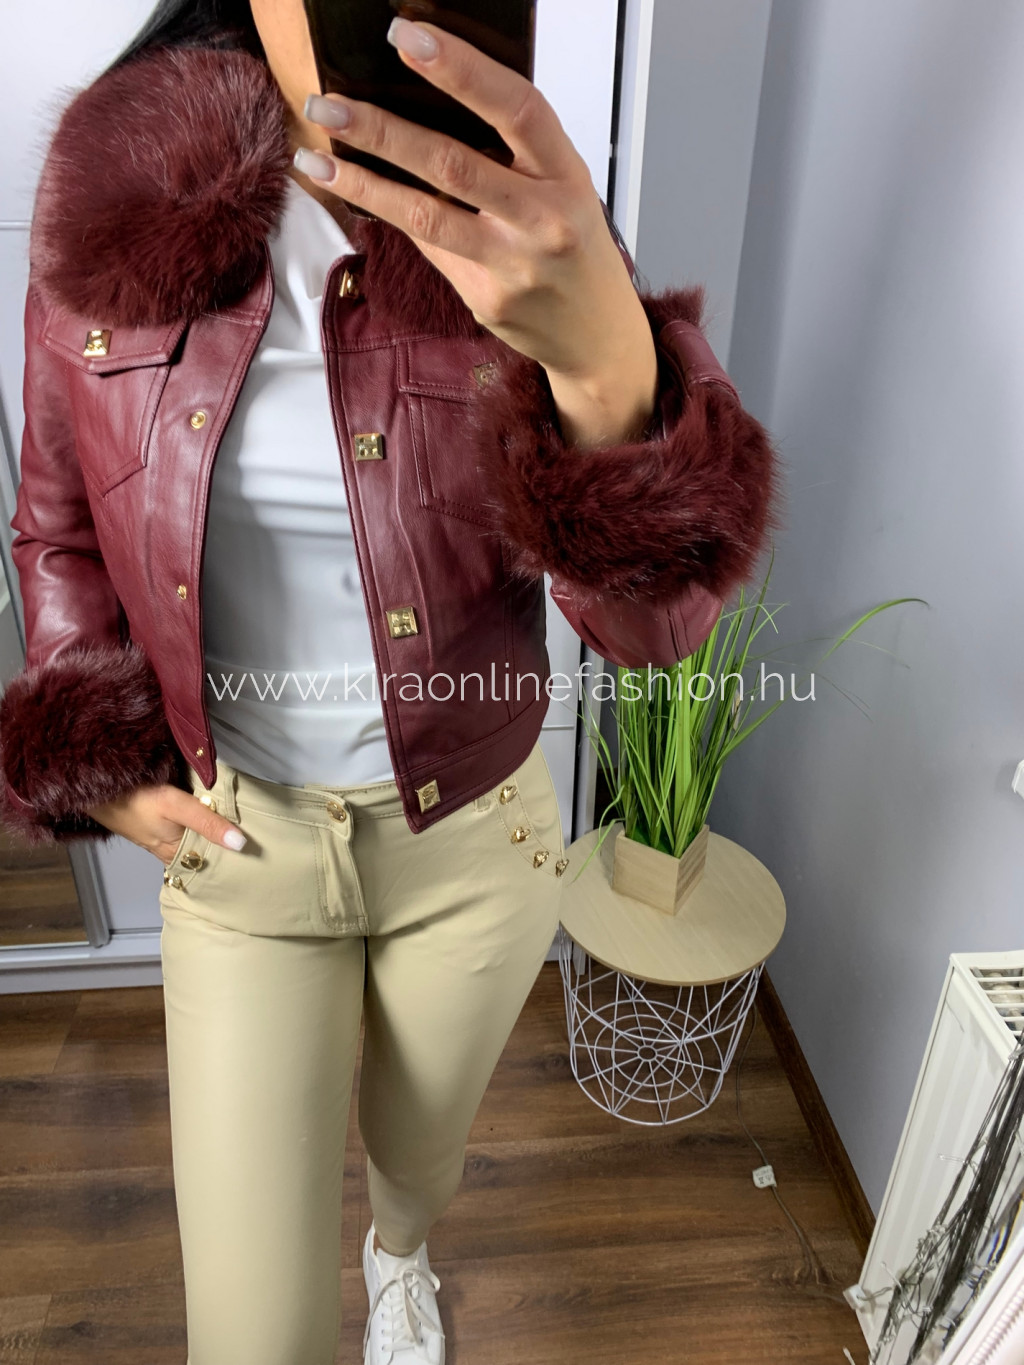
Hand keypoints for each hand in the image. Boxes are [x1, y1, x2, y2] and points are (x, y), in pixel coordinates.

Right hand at [85, 784, 246, 865]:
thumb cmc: (134, 798)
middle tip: (255, 843)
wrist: (93, 784)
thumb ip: (207, 822)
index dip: (229, 859)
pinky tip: (205, 814)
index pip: (208, 863)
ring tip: (238, 828)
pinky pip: (178, 826)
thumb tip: (241, 844)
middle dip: (222, 848)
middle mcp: (165, 848)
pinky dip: (193, 823)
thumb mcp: (175, 806)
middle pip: (200, 851)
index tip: (256, 856)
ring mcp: (156, 834)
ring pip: (189, 839)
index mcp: (173, 851)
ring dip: (207, 834)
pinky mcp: (149, 820)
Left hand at [294, 16, 657, 447]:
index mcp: (568, 175)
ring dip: (362, 182)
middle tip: (327, 104)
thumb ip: (513, 155)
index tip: (408, 37)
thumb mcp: (565, 189)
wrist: (598, 338)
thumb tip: (426, 108)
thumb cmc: (576, 248)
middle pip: (452, 164)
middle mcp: (543, 220)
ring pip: (425, 215)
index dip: (461, 69)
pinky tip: (364, 196)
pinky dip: (396, 218)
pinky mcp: (485, 299)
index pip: (515, 107)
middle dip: (382, 130)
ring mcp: (512, 265)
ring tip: (314, 157)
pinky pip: (431, 248)